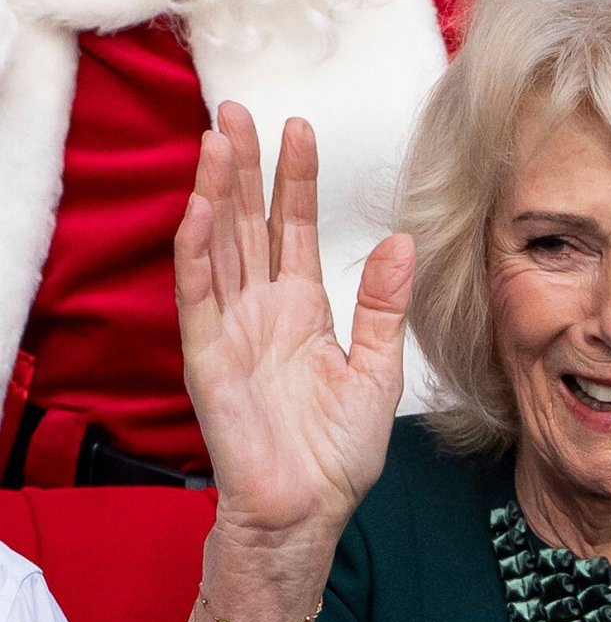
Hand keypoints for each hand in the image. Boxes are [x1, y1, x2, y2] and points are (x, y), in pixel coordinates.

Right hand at [176, 101, 414, 542]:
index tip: (300, 130)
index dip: (295, 181)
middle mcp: (263, 311)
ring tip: (217, 139)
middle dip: (243, 168)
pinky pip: (198, 298)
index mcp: (302, 310)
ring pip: (219, 247)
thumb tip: (403, 242)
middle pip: (248, 224)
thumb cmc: (337, 454)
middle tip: (239, 111)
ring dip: (215, 193)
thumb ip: (385, 307)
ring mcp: (232, 331)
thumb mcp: (378, 372)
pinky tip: (200, 211)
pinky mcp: (209, 359)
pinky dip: (196, 253)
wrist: (308, 510)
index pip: (295, 230)